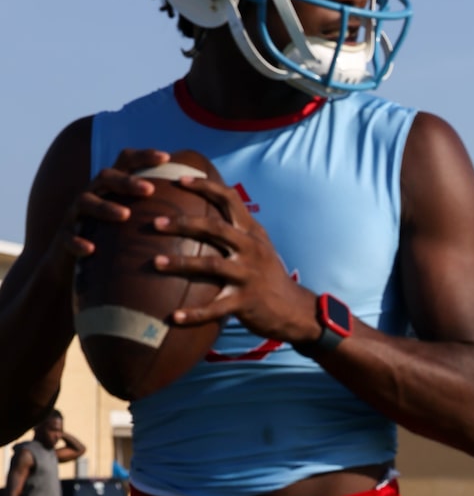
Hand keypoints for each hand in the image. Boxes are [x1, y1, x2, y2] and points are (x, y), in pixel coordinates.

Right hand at [62, 148, 175, 268]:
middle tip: (150, 189)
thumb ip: (154, 209)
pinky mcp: (64, 238)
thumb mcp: (131, 221)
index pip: (124, 162)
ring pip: (86, 202)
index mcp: (109, 188)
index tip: (167, 157)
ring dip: (105, 207)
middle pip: (105, 177)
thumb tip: (196, 205)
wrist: (71, 265)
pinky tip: (91, 249)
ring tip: (125, 215)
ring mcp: (75, 215)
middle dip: (127, 181)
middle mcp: (91, 194)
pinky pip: (68, 237)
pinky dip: (78, 242)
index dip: (144, 156)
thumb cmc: (111, 240)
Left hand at [154, 175, 320, 347]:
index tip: (180, 179)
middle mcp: (251, 249)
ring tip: (156, 262)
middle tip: (155, 222)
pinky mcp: (245, 302)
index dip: (205, 186)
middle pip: (214, 228)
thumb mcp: (260, 247)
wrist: (295, 310)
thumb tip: (209, 209)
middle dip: (183, 223)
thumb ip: (238, 229)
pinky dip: (194, 314)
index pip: (229, 199)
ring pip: (211, 264)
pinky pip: (215, 308)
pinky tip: (175, 317)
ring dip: (181, 262)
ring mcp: (248, 275)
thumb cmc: (269, 277)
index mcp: (252, 233)